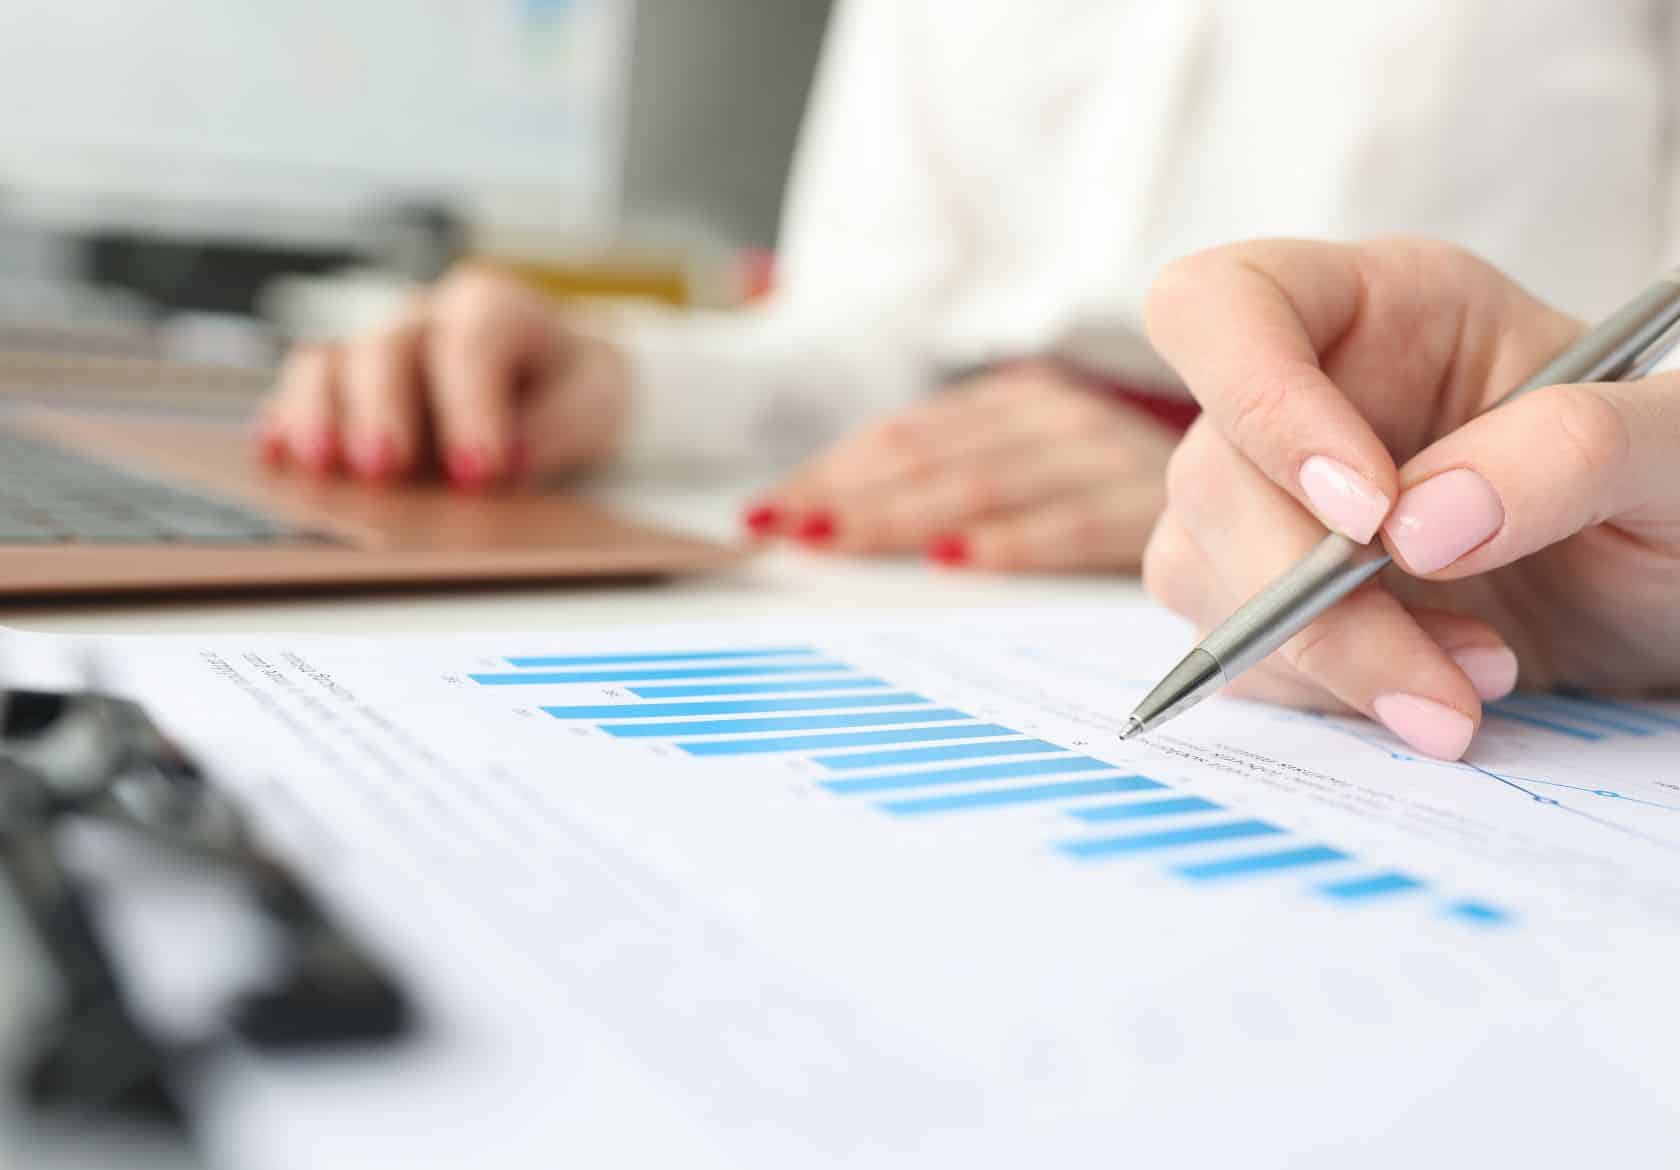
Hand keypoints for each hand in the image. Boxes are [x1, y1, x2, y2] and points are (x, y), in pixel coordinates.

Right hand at [254, 265, 629, 486]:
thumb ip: (560, 424)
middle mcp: (424, 320)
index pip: (472, 343)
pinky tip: (274, 454)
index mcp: (492, 308)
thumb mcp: (597, 400)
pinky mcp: (345, 390)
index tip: (478, 472)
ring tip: (319, 465)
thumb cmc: (573, 388)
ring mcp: (377, 352)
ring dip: (317, 414)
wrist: (557, 383)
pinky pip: (300, 394)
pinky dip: (284, 422)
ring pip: (329, 362)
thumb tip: (514, 454)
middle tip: (385, 469)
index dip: (471, 407)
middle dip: (382, 410)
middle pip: (387, 347)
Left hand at [744, 361, 1178, 570]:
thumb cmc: (1142, 470)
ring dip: (900, 514)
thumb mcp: (1056, 454)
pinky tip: (957, 560)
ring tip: (831, 541)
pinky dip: (1014, 539)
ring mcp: (1102, 454)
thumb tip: (847, 520)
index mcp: (1018, 401)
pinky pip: (1074, 523)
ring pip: (982, 484)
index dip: (831, 470)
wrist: (1280, 448)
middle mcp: (1053, 415)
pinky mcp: (1151, 501)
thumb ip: (972, 474)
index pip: (904, 437)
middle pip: (928, 458)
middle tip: (776, 531)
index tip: (766, 512)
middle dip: (844, 496)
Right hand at [1141, 237, 1679, 759]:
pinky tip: (1428, 693)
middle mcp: (1310, 395)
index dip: (1262, 402)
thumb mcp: (1677, 447)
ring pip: (1203, 570)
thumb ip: (1578, 448)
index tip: (1368, 510)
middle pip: (1210, 472)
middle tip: (1440, 677)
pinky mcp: (1274, 597)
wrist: (1665, 590)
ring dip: (1325, 655)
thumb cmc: (1675, 488)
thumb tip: (1420, 527)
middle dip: (1306, 591)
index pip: (1229, 306)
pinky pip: (1242, 650)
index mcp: (1386, 307)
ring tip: (1467, 686)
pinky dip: (1326, 694)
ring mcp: (1276, 500)